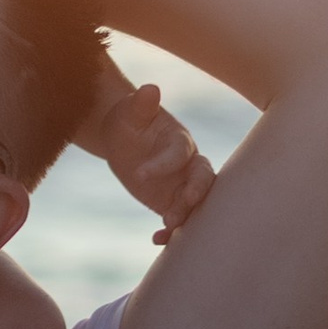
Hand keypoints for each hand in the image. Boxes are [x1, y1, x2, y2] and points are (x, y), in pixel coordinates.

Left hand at [88, 73, 215, 243]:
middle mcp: (187, 164)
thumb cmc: (129, 119)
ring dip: (185, 215)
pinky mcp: (172, 200)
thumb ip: (142, 104)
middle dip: (196, 192)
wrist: (124, 137)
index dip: (164, 165)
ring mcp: (182, 184)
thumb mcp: (130, 111)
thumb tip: (150, 89)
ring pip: (194, 203)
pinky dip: (171, 230)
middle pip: (203, 178)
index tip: (138, 175)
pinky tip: (157, 239)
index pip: (180, 154)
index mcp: (180, 141)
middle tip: (181, 205)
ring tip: (168, 225)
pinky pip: (178, 217)